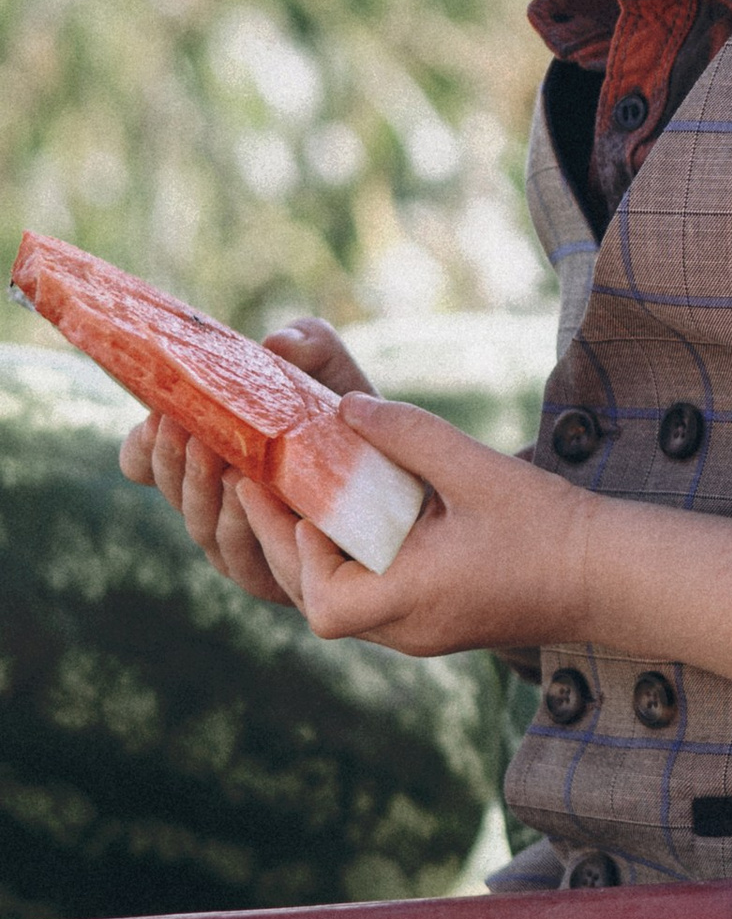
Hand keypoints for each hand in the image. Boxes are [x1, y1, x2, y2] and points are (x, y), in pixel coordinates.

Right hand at [116, 318, 379, 607]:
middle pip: (170, 488)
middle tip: (185, 426)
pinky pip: (241, 554)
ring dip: (200, 486)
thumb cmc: (351, 420)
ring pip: (199, 522)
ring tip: (213, 451)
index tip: (156, 418)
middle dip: (171, 457)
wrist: (403, 474)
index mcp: (204, 457)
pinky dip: (238, 522)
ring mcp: (238, 541)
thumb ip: (307, 343)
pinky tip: (245, 491)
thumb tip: (277, 342)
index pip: (144, 461)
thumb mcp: (330, 370)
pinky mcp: (270, 576)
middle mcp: (211, 502)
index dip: (141, 445)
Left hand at [234, 396, 593, 658]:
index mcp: (414, 599)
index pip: (322, 600)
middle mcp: (409, 630)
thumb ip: (409, 435)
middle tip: (265, 488)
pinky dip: (352, 565)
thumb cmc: (552, 527)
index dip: (295, 550)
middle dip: (287, 548)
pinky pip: (374, 603)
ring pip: (344, 606)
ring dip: (317, 558)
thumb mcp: (478, 469)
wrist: (613, 579)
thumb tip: (345, 404)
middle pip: (318, 605)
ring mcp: (423, 634)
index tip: (291, 497)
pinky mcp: (438, 626)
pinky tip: (354, 522)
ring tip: (302, 500)